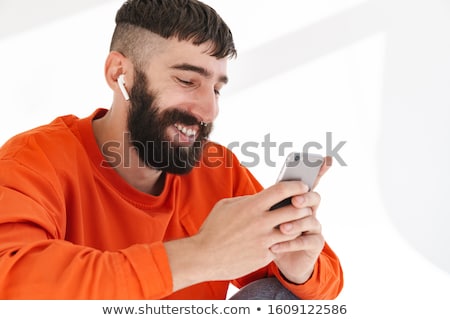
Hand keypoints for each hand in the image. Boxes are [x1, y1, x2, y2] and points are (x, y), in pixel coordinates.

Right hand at [165, 181, 311, 290]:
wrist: (204, 257)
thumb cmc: (213, 229)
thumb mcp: (226, 206)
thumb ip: (246, 200)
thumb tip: (260, 197)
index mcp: (252, 205)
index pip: (282, 190)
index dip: (296, 185)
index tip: (303, 186)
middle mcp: (261, 222)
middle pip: (295, 210)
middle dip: (304, 206)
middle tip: (305, 206)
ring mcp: (264, 240)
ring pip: (294, 230)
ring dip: (298, 225)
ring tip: (296, 222)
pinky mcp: (265, 256)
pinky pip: (283, 246)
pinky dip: (285, 242)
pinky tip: (283, 240)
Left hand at [269, 157, 330, 283]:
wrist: (279, 259)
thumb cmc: (270, 233)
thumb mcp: (265, 216)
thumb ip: (263, 203)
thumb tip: (250, 195)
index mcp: (297, 200)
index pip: (308, 182)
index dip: (318, 170)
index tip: (326, 159)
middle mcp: (309, 210)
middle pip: (314, 198)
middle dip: (305, 198)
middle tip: (295, 201)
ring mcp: (314, 227)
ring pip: (311, 220)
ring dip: (295, 223)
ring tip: (281, 228)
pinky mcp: (315, 244)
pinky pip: (307, 241)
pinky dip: (290, 243)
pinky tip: (275, 246)